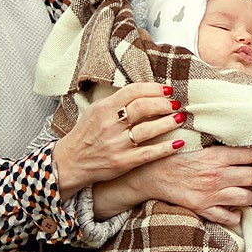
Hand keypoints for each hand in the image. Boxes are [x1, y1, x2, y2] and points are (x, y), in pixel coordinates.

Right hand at [52, 83, 185, 196]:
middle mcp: (110, 125)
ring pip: (148, 130)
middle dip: (164, 104)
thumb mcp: (96, 110)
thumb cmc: (87, 133)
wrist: (71, 162)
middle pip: (143, 108)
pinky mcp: (122, 162)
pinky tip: (179, 143)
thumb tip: (145, 90)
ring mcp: (116, 144)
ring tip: (180, 118)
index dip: (154, 88)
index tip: (168, 90)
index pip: (133, 91)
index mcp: (104, 108)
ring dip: (168, 123)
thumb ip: (117, 100)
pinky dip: (166, 148)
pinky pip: (149, 153)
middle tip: (176, 104)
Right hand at [94, 145, 251, 223]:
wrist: (148, 173)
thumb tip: (246, 136)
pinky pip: (228, 216)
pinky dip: (237, 215)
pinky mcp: (202, 209)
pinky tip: (240, 210)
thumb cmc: (174, 153)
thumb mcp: (199, 141)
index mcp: (218, 154)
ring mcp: (211, 194)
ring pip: (247, 198)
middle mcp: (217, 174)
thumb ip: (222, 141)